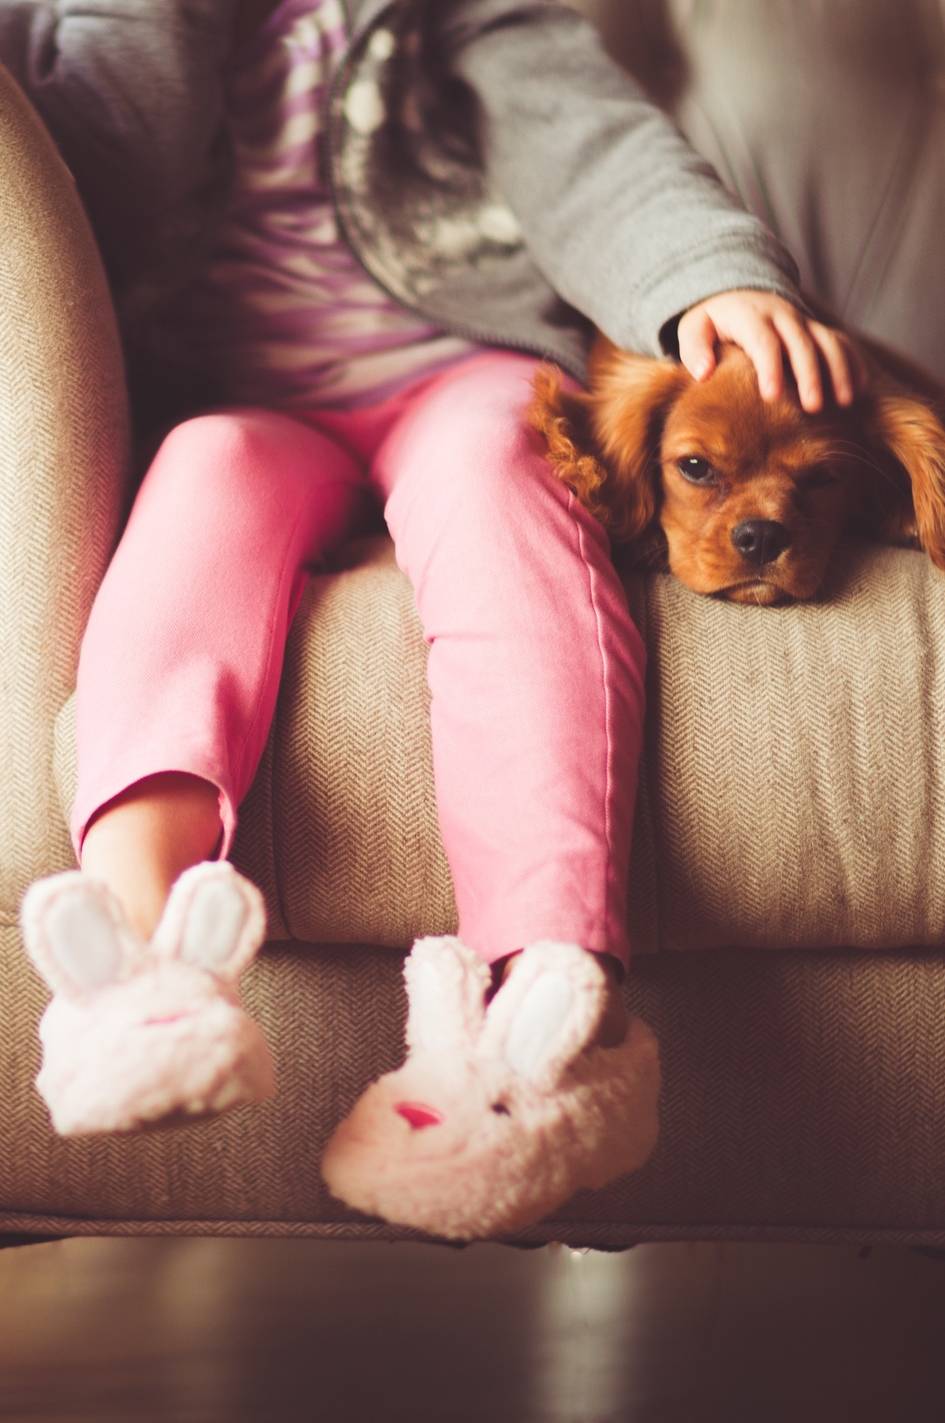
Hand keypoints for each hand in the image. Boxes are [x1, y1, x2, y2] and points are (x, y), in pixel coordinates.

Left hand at [676, 290, 867, 412]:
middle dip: (810, 375)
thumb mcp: (694, 328)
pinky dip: (853, 363)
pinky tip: (859, 390)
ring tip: (845, 402)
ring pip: (829, 341)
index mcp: (751, 316)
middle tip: (814, 408)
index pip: (764, 341)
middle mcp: (783, 316)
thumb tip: (704, 373)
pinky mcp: (817, 330)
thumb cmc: (712, 322)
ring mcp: (804, 322)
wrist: (736, 292)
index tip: (772, 396)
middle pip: (802, 344)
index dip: (770, 368)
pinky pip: (842, 343)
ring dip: (840, 370)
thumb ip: (694, 349)